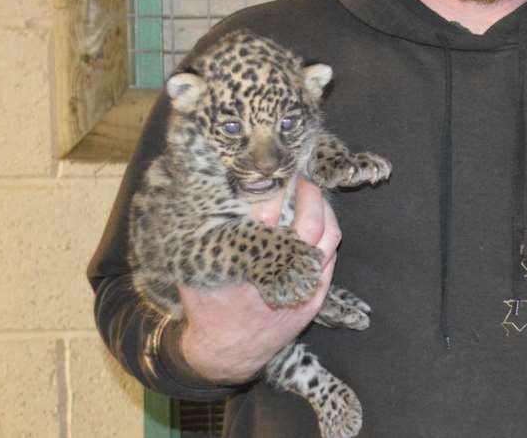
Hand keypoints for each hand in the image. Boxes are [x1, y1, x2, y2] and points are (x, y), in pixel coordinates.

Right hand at [179, 178, 340, 383]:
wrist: (227, 353)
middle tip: (300, 179)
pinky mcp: (313, 297)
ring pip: (328, 238)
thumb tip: (218, 194)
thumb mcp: (196, 270)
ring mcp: (301, 285)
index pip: (269, 211)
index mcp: (248, 260)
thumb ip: (207, 235)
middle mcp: (279, 272)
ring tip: (313, 195)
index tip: (274, 172)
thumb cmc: (209, 307)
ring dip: (324, 211)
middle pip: (309, 222)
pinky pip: (330, 258)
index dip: (274, 187)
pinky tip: (320, 222)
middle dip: (308, 193)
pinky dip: (328, 235)